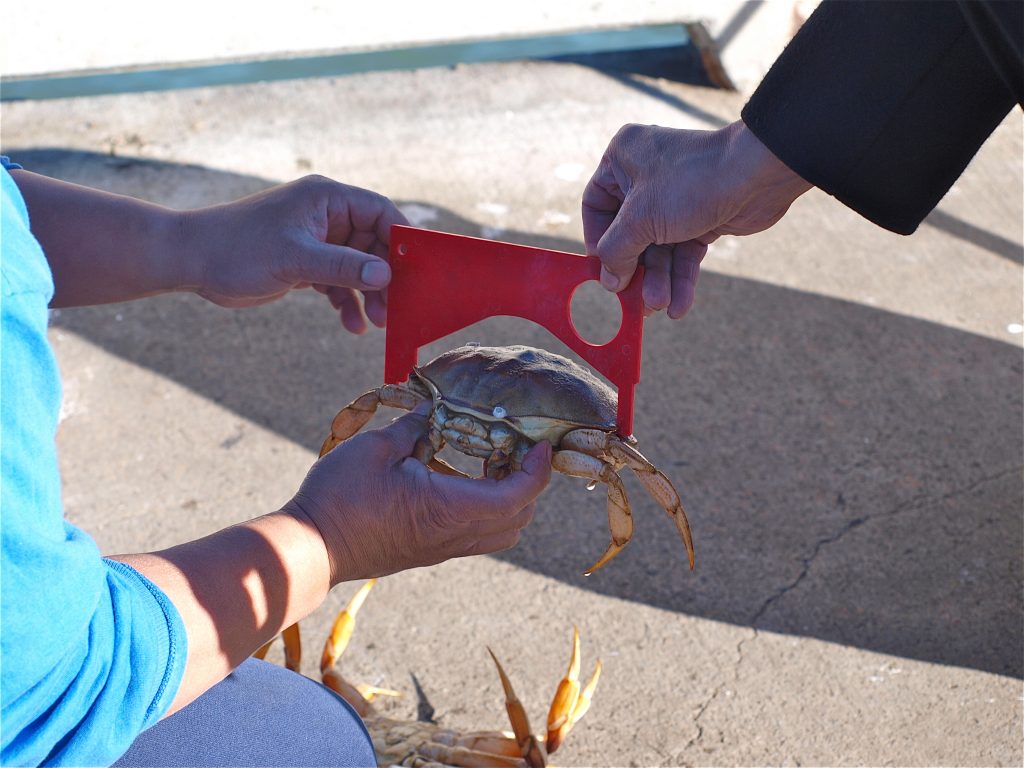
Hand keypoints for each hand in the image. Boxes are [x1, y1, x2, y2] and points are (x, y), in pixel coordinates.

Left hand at [183, 175, 407, 332]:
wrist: (192, 261)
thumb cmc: (238, 247)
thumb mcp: (295, 258)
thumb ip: (343, 267)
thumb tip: (386, 276)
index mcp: (327, 199)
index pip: (380, 211)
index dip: (401, 239)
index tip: (418, 269)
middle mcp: (326, 216)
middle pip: (374, 244)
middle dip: (385, 277)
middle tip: (396, 308)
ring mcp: (316, 240)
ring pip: (358, 267)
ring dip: (369, 295)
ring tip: (377, 323)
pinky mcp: (305, 264)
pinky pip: (337, 282)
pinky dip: (346, 302)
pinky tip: (351, 325)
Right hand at [284, 408, 552, 583]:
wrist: (310, 549)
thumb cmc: (341, 497)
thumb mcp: (378, 448)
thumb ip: (415, 426)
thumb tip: (434, 407)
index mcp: (451, 508)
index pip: (518, 495)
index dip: (538, 469)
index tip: (540, 443)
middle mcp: (455, 534)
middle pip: (518, 517)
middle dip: (528, 483)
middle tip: (514, 448)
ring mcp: (443, 548)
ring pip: (500, 532)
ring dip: (509, 499)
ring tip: (490, 463)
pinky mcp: (429, 551)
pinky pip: (475, 534)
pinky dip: (485, 508)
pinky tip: (459, 478)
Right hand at [582, 121, 811, 317]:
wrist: (758, 175)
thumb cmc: (692, 182)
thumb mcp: (641, 219)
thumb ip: (616, 251)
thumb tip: (608, 281)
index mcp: (622, 159)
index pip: (596, 205)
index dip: (597, 240)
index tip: (604, 269)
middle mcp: (646, 177)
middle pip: (629, 234)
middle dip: (635, 270)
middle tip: (635, 301)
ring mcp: (674, 198)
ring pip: (658, 248)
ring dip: (659, 280)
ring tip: (661, 307)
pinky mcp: (699, 218)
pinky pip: (682, 252)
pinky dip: (680, 278)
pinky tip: (679, 306)